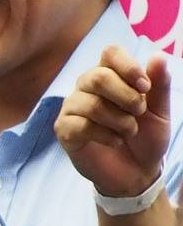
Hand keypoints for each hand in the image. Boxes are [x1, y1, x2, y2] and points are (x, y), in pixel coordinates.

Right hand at [55, 46, 169, 199]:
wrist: (137, 172)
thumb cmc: (146, 138)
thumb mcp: (160, 112)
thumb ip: (159, 86)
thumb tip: (159, 56)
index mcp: (111, 75)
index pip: (110, 53)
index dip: (128, 66)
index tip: (145, 86)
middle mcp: (87, 87)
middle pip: (97, 77)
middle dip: (126, 97)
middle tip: (139, 112)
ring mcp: (73, 108)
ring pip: (91, 104)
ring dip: (119, 121)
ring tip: (129, 132)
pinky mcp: (65, 130)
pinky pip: (81, 125)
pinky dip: (106, 135)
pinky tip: (115, 141)